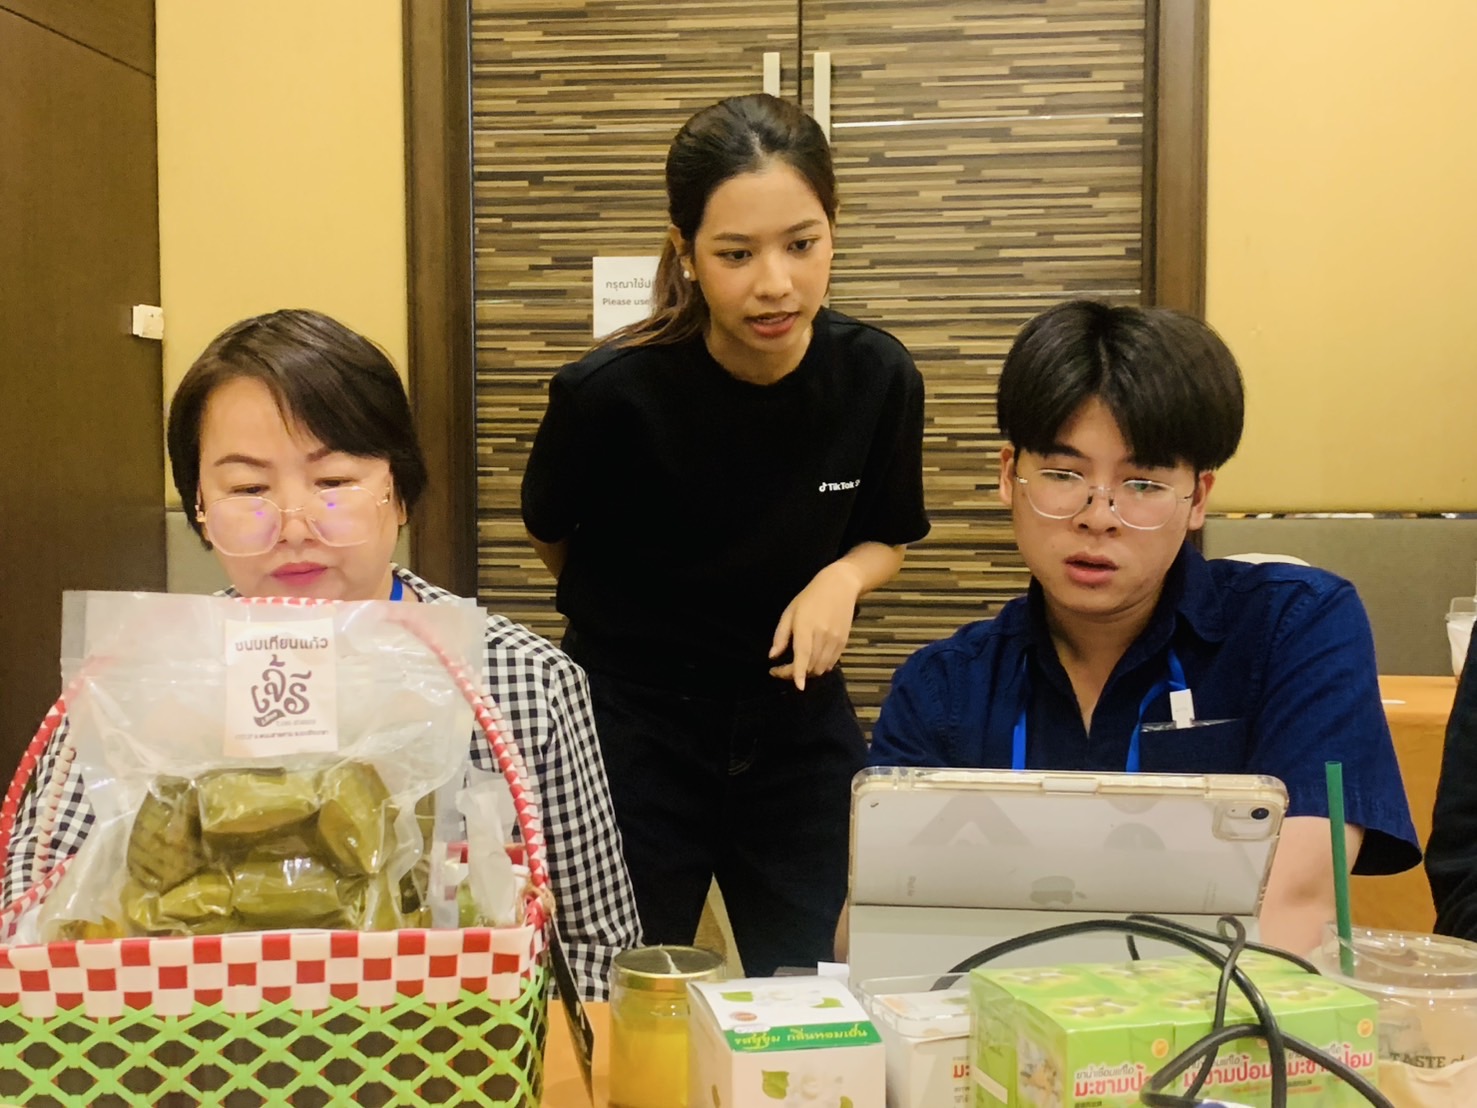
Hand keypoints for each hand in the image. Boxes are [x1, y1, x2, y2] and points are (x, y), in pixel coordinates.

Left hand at [768, 561, 863, 690]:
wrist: (840, 586)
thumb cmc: (810, 597)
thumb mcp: (790, 612)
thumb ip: (781, 636)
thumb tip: (773, 656)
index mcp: (806, 627)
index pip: (803, 655)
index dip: (799, 673)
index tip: (797, 686)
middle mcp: (822, 636)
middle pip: (811, 667)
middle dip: (796, 674)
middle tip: (781, 670)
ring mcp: (835, 640)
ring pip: (821, 668)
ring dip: (808, 672)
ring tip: (796, 666)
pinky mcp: (843, 642)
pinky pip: (831, 663)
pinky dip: (820, 667)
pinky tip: (812, 660)